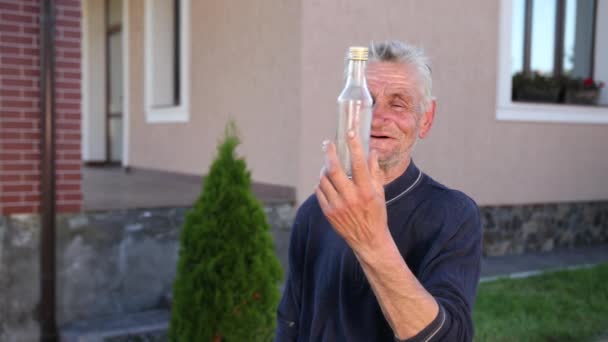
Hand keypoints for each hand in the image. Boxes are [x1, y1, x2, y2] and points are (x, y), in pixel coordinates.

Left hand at [315, 130, 389, 254]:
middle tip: (328, 144)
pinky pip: (319, 192)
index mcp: (366, 191)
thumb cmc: (376, 213)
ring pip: (324, 180)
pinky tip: (326, 182)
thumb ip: (375, 171)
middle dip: (329, 153)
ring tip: (328, 165)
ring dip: (324, 169)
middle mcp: (351, 198)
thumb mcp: (380, 192)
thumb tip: (372, 152)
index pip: (358, 163)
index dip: (354, 146)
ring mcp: (337, 206)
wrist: (368, 240)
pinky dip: (321, 183)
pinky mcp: (328, 213)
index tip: (350, 132)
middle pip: (334, 169)